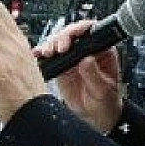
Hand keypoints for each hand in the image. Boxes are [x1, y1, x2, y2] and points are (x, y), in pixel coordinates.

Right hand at [28, 17, 125, 133]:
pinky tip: (38, 54)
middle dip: (63, 37)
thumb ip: (94, 75)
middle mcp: (87, 51)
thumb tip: (86, 60)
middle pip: (73, 34)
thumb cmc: (105, 102)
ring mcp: (73, 58)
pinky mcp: (62, 67)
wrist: (95, 116)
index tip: (73, 35)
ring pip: (59, 42)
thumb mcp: (102, 90)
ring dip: (51, 44)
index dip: (81, 29)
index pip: (93, 32)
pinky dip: (43, 54)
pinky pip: (51, 57)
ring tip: (47, 53)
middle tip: (59, 49)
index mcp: (103, 52)